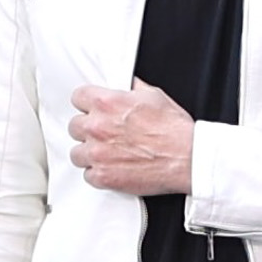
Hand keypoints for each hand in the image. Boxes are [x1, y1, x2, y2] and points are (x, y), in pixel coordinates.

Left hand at [70, 78, 195, 195]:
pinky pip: (87, 175)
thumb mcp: (153, 95)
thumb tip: (126, 85)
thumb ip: (131, 89)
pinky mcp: (103, 176)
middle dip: (88, 130)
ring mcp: (97, 153)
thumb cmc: (174, 130)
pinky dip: (98, 174)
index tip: (91, 110)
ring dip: (89, 153)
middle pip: (74, 127)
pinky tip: (112, 168)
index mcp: (106, 103)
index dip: (86, 104)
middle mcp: (97, 127)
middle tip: (103, 134)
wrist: (187, 158)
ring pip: (77, 153)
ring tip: (106, 153)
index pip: (77, 98)